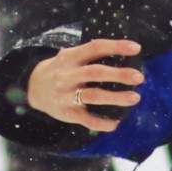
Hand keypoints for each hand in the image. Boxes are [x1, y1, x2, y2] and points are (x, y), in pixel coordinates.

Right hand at [25, 39, 143, 131]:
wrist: (32, 88)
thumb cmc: (61, 70)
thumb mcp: (69, 56)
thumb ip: (90, 54)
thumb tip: (124, 51)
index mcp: (71, 57)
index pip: (95, 48)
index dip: (116, 46)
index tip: (136, 48)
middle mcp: (68, 75)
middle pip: (96, 73)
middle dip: (119, 75)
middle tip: (139, 77)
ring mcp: (66, 95)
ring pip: (93, 96)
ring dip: (115, 98)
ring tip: (135, 98)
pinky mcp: (66, 113)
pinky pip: (86, 119)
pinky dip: (101, 123)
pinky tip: (115, 123)